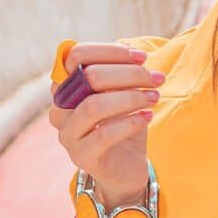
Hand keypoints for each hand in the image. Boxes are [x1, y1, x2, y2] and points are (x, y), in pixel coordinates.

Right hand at [47, 42, 164, 207]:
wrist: (126, 167)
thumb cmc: (124, 124)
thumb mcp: (124, 94)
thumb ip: (121, 74)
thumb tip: (131, 50)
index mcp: (66, 86)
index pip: (77, 56)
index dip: (110, 52)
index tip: (143, 57)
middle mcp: (60, 108)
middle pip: (88, 77)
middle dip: (128, 74)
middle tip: (157, 78)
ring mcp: (68, 134)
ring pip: (94, 105)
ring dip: (130, 98)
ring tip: (155, 97)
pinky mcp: (81, 156)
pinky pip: (104, 134)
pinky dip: (130, 122)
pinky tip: (148, 116)